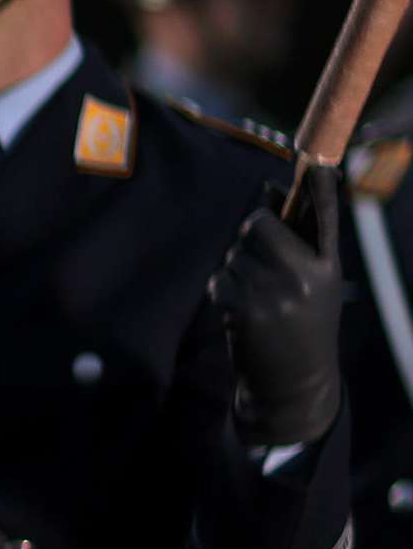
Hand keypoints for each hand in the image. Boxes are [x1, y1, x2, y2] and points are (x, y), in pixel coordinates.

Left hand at [216, 190, 340, 447]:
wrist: (294, 383)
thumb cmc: (301, 326)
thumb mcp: (314, 285)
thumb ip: (297, 244)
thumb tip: (269, 193)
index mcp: (327, 266)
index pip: (325, 219)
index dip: (321, 190)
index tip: (318, 165)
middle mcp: (306, 275)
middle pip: (256, 225)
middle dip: (249, 235)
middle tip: (259, 263)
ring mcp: (276, 292)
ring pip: (233, 252)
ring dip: (236, 268)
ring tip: (257, 296)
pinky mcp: (246, 308)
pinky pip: (220, 278)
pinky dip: (224, 290)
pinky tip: (242, 310)